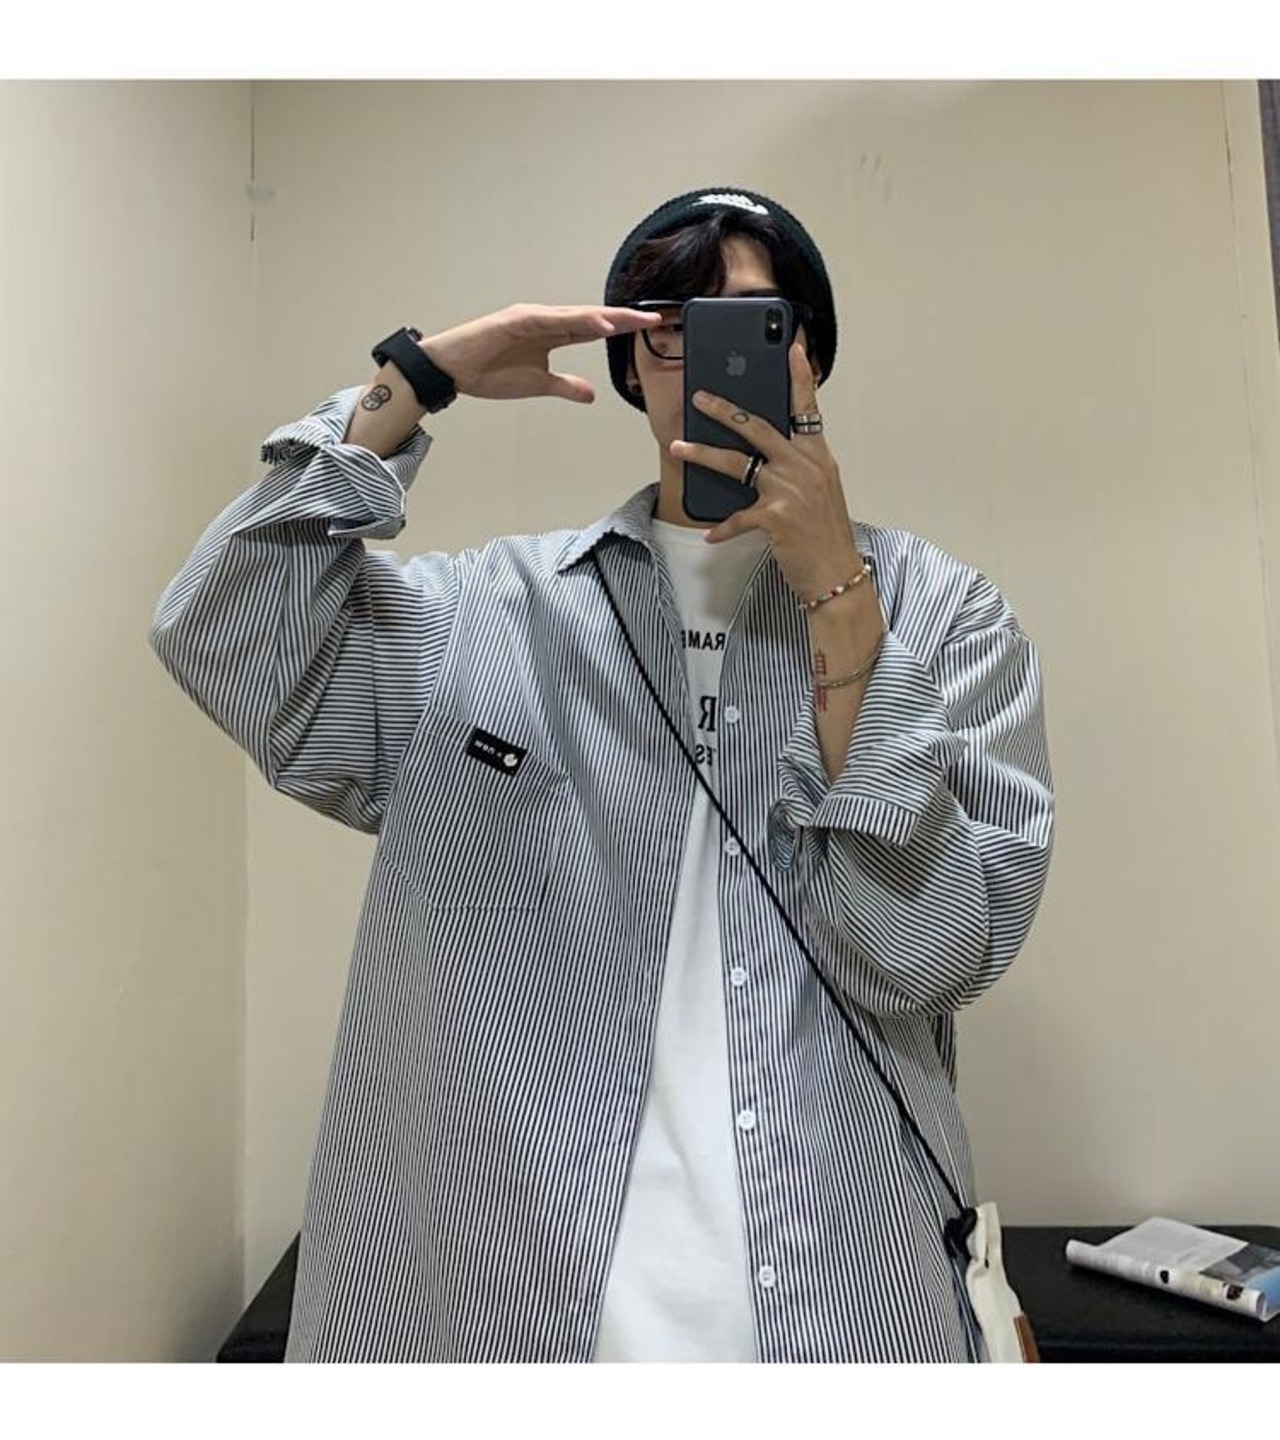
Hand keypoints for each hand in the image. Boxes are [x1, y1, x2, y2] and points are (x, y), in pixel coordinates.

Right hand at [419, 303, 661, 404]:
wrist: (453, 370)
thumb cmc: (489, 372)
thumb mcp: (538, 385)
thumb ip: (565, 386)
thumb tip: (591, 394)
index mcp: (551, 333)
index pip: (593, 328)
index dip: (621, 328)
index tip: (647, 328)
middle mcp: (545, 320)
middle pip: (592, 317)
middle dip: (623, 318)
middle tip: (654, 317)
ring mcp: (532, 317)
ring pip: (576, 315)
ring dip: (606, 317)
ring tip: (633, 320)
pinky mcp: (517, 319)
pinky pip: (553, 319)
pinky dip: (576, 321)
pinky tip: (598, 325)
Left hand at [670, 343, 861, 600]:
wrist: (837, 574)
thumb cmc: (825, 534)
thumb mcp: (820, 491)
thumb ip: (797, 467)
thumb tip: (763, 455)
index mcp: (818, 456)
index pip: (807, 408)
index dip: (800, 376)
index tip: (790, 347)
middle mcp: (805, 467)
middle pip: (758, 427)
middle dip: (725, 409)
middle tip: (700, 398)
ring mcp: (790, 490)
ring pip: (737, 462)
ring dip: (703, 453)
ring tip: (678, 447)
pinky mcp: (775, 516)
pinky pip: (737, 516)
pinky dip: (722, 527)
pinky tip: (710, 534)